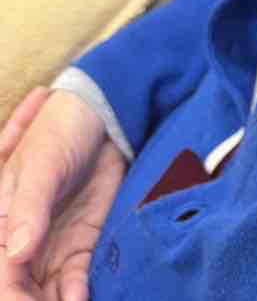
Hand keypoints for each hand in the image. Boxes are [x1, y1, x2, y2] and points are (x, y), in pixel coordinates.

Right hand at [0, 89, 125, 300]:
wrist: (104, 115)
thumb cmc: (62, 130)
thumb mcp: (43, 163)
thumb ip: (30, 207)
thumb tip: (17, 252)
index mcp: (1, 222)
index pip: (1, 271)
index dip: (10, 295)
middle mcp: (22, 242)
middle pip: (19, 288)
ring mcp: (52, 246)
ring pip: (44, 291)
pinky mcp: (81, 245)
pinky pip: (74, 279)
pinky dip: (75, 293)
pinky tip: (81, 298)